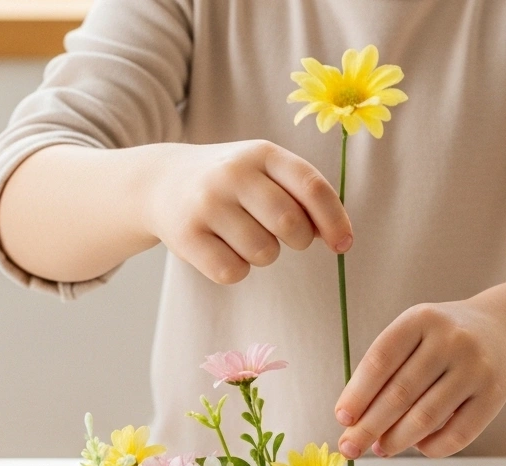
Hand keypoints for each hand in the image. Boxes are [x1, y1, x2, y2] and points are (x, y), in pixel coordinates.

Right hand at [144, 140, 352, 284]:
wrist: (161, 182)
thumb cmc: (233, 186)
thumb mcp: (266, 174)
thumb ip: (304, 197)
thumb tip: (338, 237)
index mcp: (262, 153)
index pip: (311, 187)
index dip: (335, 221)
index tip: (343, 245)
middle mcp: (232, 172)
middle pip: (290, 224)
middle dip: (298, 240)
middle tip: (284, 235)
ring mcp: (206, 203)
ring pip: (263, 252)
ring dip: (264, 254)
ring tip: (243, 236)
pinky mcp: (186, 235)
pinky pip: (233, 272)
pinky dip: (236, 269)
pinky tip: (222, 249)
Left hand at [334, 300, 505, 458]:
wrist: (501, 331)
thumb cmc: (443, 341)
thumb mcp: (414, 336)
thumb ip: (386, 370)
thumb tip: (354, 422)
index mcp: (421, 319)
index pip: (380, 361)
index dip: (357, 394)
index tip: (342, 419)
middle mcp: (451, 340)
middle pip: (400, 393)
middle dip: (370, 426)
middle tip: (350, 447)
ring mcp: (475, 368)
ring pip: (426, 417)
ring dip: (397, 440)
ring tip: (381, 449)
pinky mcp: (494, 395)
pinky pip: (458, 434)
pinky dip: (432, 447)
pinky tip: (418, 446)